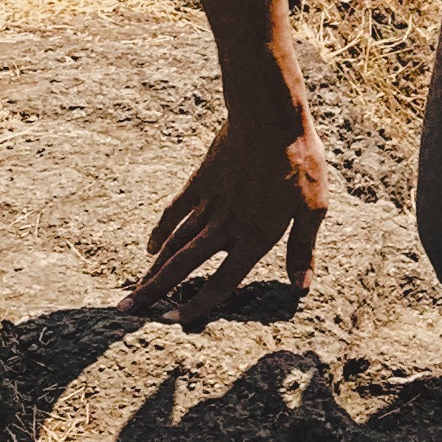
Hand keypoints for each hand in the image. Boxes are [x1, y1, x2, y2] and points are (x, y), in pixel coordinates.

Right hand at [130, 103, 328, 324]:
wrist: (270, 118)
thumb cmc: (300, 162)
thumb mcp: (313, 208)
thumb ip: (303, 249)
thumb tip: (301, 287)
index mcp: (255, 236)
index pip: (222, 283)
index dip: (197, 306)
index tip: (173, 323)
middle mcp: (225, 226)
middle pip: (183, 267)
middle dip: (155, 293)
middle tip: (128, 313)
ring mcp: (208, 204)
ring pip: (173, 244)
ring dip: (152, 270)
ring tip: (132, 292)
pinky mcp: (199, 182)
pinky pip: (173, 212)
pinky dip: (160, 231)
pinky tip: (150, 248)